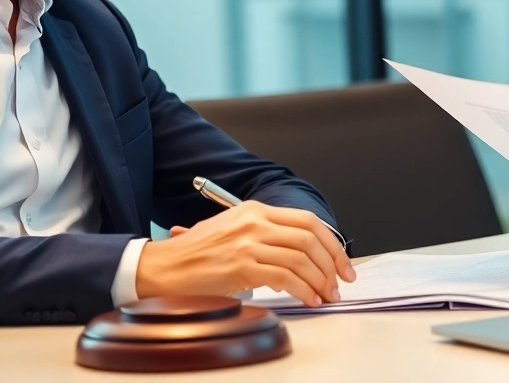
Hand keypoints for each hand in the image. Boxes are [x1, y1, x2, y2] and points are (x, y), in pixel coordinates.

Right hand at [137, 201, 355, 306]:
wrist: (167, 265)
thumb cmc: (198, 252)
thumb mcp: (235, 229)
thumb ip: (268, 235)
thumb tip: (303, 255)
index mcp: (256, 210)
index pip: (308, 221)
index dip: (331, 244)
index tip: (342, 263)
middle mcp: (255, 222)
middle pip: (310, 239)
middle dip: (332, 264)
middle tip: (339, 283)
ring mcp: (249, 243)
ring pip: (301, 259)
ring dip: (320, 281)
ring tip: (325, 296)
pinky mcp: (242, 266)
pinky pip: (285, 278)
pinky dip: (303, 290)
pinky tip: (308, 299)